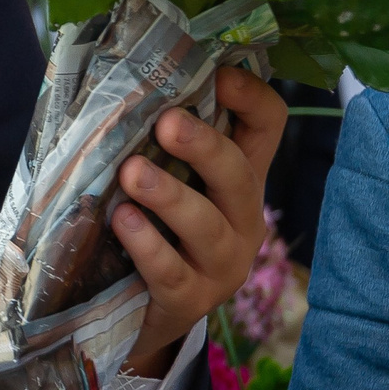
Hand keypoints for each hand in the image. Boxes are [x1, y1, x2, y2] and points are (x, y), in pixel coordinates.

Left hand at [114, 66, 285, 375]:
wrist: (138, 314)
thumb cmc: (152, 225)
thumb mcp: (167, 178)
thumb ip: (158, 138)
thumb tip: (121, 78)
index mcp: (239, 174)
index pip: (267, 123)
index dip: (250, 95)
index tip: (217, 75)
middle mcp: (242, 215)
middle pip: (239, 173)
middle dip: (204, 145)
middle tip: (166, 123)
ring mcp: (222, 262)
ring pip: (207, 225)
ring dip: (169, 195)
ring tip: (131, 173)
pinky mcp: (191, 300)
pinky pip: (172, 271)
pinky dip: (147, 245)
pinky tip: (122, 222)